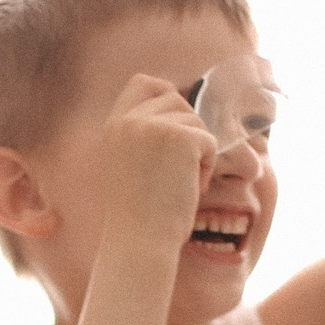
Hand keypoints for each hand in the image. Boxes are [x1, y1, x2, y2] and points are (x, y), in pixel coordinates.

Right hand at [100, 73, 216, 257]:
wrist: (139, 243)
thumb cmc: (139, 217)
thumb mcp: (129, 166)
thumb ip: (143, 135)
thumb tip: (178, 105)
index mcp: (114, 125)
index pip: (144, 82)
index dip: (165, 95)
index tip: (173, 127)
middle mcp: (130, 119)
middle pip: (177, 98)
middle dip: (187, 132)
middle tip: (176, 173)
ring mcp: (154, 125)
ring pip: (197, 122)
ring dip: (198, 154)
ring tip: (178, 185)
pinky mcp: (182, 137)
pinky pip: (211, 142)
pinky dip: (206, 168)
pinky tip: (187, 190)